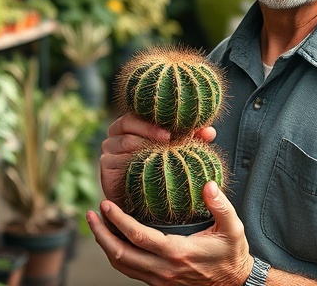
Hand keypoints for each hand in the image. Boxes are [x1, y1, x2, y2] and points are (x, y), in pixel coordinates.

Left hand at [86, 181, 252, 285]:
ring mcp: (159, 279)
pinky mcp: (159, 284)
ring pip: (121, 266)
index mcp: (177, 252)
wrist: (236, 284)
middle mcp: (163, 269)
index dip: (118, 220)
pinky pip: (130, 271)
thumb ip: (220, 206)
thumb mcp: (233, 228)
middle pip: (120, 254)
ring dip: (105, 245)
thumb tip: (208, 184)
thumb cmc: (232, 254)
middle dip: (101, 234)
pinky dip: (117, 255)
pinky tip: (114, 240)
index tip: (105, 205)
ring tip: (96, 225)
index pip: (137, 237)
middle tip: (90, 215)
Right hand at [100, 113, 216, 204]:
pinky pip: (119, 160)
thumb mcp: (176, 154)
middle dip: (149, 129)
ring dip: (145, 145)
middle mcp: (115, 135)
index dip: (155, 117)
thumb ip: (190, 141)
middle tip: (169, 138)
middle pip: (128, 122)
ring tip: (163, 152)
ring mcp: (108, 151)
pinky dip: (135, 161)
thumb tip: (210, 131)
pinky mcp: (105, 167)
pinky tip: (149, 167)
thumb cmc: (158, 173)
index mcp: (129, 126)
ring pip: (126, 141)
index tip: (173, 127)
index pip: (138, 113)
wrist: (141, 204)